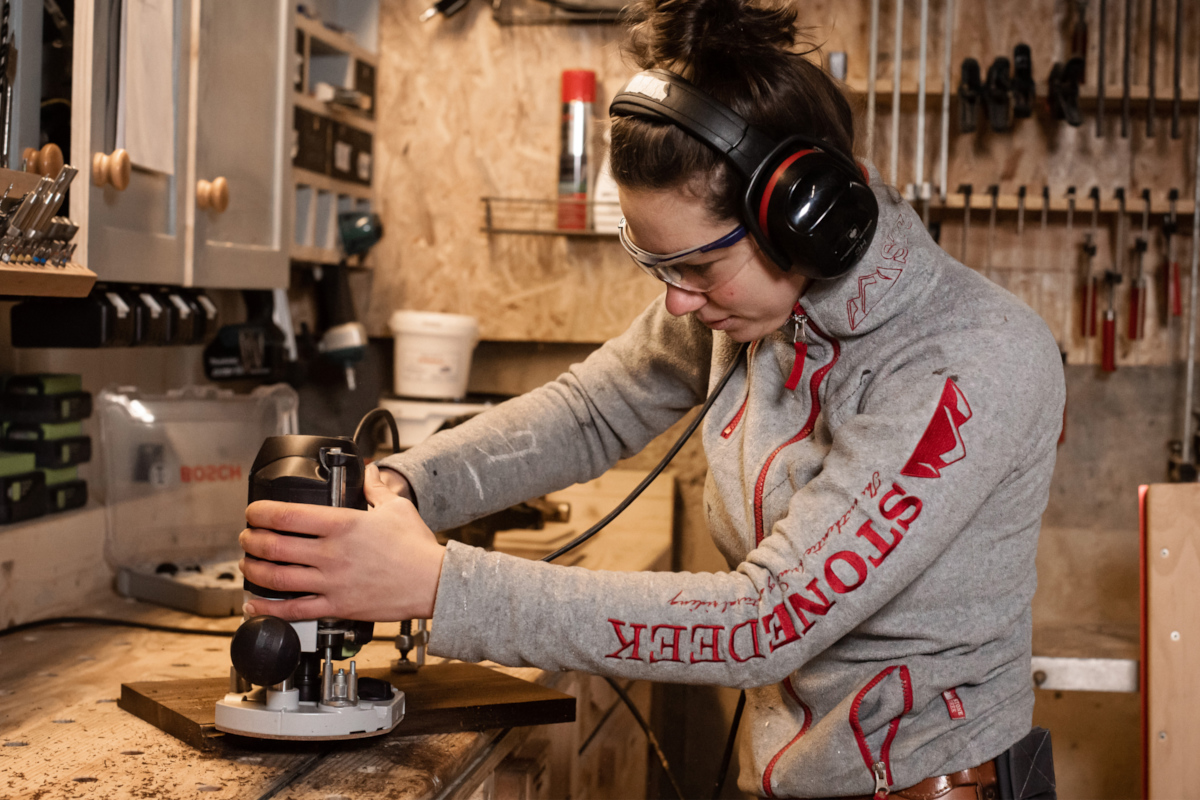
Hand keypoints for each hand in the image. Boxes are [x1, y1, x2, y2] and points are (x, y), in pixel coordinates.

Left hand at [239, 463, 444, 621]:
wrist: (433, 582)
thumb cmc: (416, 547)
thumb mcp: (396, 507)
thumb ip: (375, 488)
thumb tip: (368, 470)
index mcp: (343, 524)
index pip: (287, 515)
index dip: (260, 512)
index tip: (253, 512)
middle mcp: (332, 553)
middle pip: (274, 545)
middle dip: (252, 540)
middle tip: (247, 536)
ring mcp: (331, 582)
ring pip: (277, 578)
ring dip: (254, 570)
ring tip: (248, 564)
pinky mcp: (336, 607)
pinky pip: (294, 610)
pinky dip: (269, 608)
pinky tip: (256, 604)